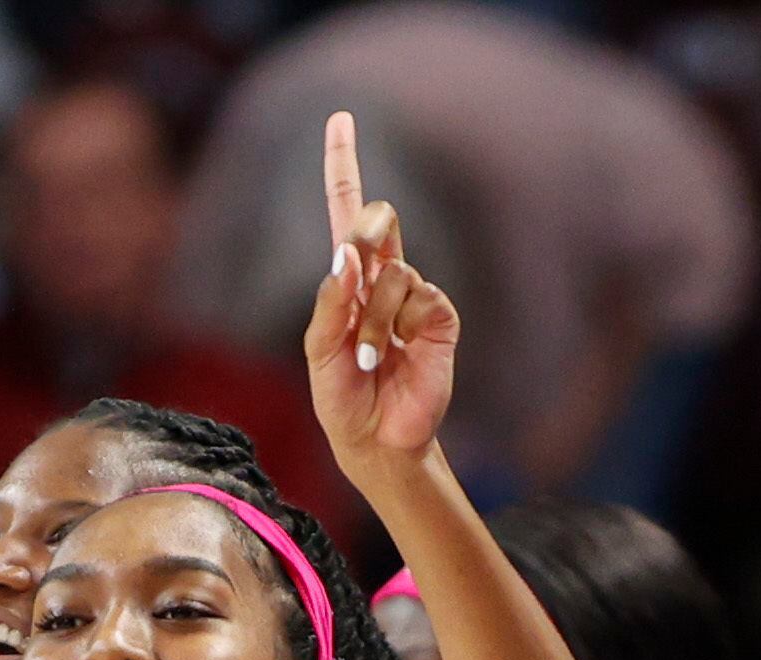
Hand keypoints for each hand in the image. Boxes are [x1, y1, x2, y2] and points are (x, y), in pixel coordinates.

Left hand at [305, 111, 457, 471]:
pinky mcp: (440, 316)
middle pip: (377, 218)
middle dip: (363, 235)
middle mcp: (384, 276)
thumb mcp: (320, 353)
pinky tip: (395, 355)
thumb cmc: (342, 397)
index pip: (347, 211)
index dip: (344, 163)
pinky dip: (395, 325)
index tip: (341, 118)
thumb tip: (345, 255)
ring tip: (370, 359)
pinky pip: (417, 294)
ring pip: (392, 270)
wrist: (376, 440)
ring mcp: (415, 294)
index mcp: (349, 279)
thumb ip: (329, 303)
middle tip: (354, 265)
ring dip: (371, 318)